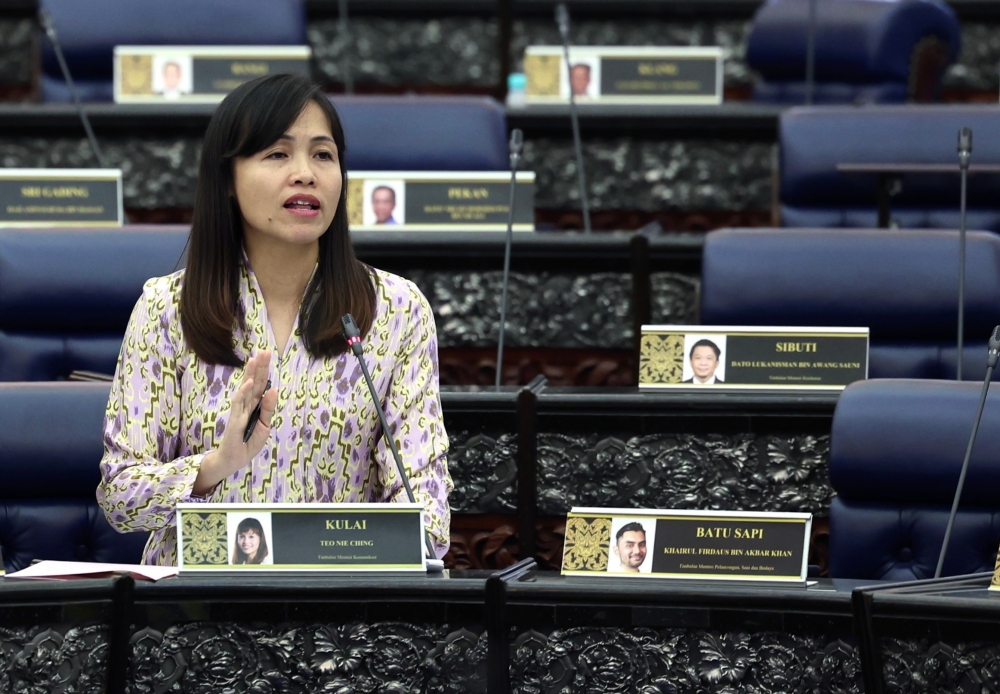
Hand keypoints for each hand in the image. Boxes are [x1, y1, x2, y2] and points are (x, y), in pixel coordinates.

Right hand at [193, 351, 277, 495]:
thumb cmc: (247, 443)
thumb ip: (268, 409)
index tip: (268, 354)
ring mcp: (239, 412)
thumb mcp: (264, 426)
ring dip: (251, 374)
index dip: (264, 370)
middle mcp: (246, 405)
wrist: (232, 460)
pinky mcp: (234, 421)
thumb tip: (274, 390)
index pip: (260, 385)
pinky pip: (239, 405)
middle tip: (264, 350)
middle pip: (253, 383)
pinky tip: (249, 382)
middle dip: (259, 367)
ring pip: (245, 390)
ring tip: (254, 359)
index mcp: (254, 406)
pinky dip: (244, 393)